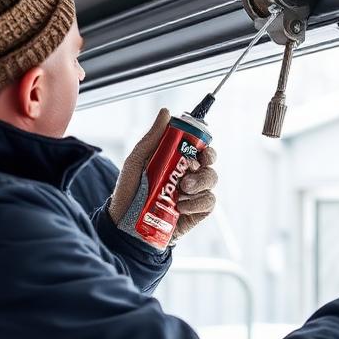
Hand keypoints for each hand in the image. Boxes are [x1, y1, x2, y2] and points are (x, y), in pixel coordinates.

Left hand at [107, 108, 216, 246]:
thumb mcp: (137, 161)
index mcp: (176, 161)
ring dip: (199, 183)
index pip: (198, 147)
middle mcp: (188, 175)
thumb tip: (166, 112)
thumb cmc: (129, 192)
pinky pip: (209, 202)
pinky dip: (197, 203)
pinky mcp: (197, 212)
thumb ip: (152, 138)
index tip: (199, 146)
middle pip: (210, 162)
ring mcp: (194, 194)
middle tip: (192, 167)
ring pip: (212, 180)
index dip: (204, 144)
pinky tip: (181, 207)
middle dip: (207, 161)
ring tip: (181, 190)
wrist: (126, 226)